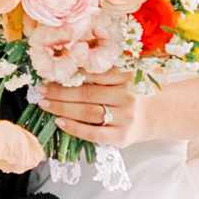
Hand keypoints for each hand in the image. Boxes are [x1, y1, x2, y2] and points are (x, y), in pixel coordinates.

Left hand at [36, 70, 152, 149]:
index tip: (51, 74)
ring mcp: (124, 118)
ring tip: (45, 104)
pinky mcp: (121, 137)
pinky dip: (75, 128)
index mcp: (127, 77)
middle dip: (60, 92)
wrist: (157, 114)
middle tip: (41, 90)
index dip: (70, 74)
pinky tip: (60, 122)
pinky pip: (94, 133)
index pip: (94, 74)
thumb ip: (103, 70)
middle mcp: (126, 96)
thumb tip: (69, 62)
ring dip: (63, 108)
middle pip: (87, 93)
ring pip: (88, 112)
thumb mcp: (125, 75)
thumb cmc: (133, 92)